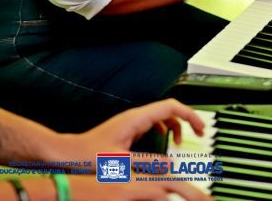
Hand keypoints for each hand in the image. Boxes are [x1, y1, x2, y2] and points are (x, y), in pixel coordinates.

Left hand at [63, 100, 212, 199]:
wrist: (70, 153)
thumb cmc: (89, 155)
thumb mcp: (121, 162)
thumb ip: (147, 164)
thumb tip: (170, 165)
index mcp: (136, 119)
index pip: (170, 107)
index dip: (189, 115)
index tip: (200, 127)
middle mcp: (135, 117)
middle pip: (169, 109)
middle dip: (186, 120)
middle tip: (199, 132)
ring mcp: (131, 122)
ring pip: (161, 117)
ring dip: (175, 126)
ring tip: (181, 141)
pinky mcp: (128, 130)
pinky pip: (152, 124)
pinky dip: (163, 130)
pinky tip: (164, 142)